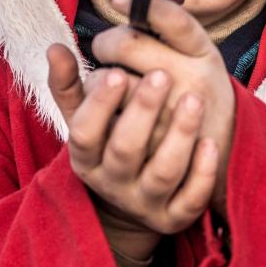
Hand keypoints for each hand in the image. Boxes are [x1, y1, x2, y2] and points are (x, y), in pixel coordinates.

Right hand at [46, 44, 219, 236]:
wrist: (131, 205)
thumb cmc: (108, 146)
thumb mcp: (85, 121)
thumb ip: (70, 85)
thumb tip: (55, 48)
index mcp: (85, 158)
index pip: (84, 133)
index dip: (99, 105)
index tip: (117, 72)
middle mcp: (112, 183)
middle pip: (124, 151)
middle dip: (142, 111)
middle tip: (161, 74)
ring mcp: (145, 202)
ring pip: (162, 173)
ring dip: (179, 135)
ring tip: (194, 99)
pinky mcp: (174, 218)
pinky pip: (190, 200)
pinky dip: (202, 173)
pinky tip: (210, 143)